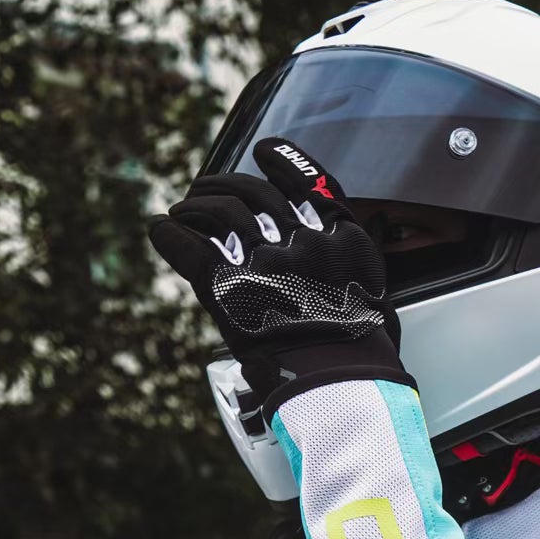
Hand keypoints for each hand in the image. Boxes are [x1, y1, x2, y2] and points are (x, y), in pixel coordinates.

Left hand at [148, 138, 410, 419]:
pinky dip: (169, 235)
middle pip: (256, 192)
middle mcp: (303, 240)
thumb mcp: (379, 297)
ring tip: (182, 209)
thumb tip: (366, 233)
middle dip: (227, 183)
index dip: (283, 161)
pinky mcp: (228, 287)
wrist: (340, 387)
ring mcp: (264, 261)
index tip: (265, 151)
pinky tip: (160, 228)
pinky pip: (189, 246)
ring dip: (195, 205)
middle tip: (207, 187)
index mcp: (341, 239)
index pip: (308, 181)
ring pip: (219, 211)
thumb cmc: (363, 355)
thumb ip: (362, 260)